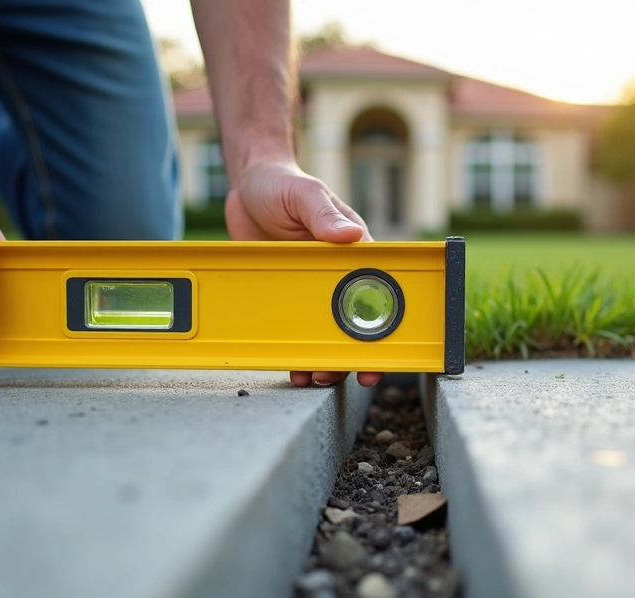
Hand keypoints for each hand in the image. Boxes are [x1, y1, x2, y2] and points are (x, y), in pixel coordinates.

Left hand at [224, 158, 381, 387]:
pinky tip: (291, 367)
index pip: (379, 290)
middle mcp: (338, 273)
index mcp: (354, 250)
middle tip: (350, 374)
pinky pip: (295, 328)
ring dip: (325, 359)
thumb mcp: (304, 195)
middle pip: (354, 322)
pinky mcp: (287, 294)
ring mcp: (312, 287)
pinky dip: (295, 350)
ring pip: (326, 332)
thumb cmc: (284, 183)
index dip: (387, 322)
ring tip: (313, 376)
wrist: (247, 185)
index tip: (387, 347)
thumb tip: (349, 235)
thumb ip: (324, 215)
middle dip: (355, 352)